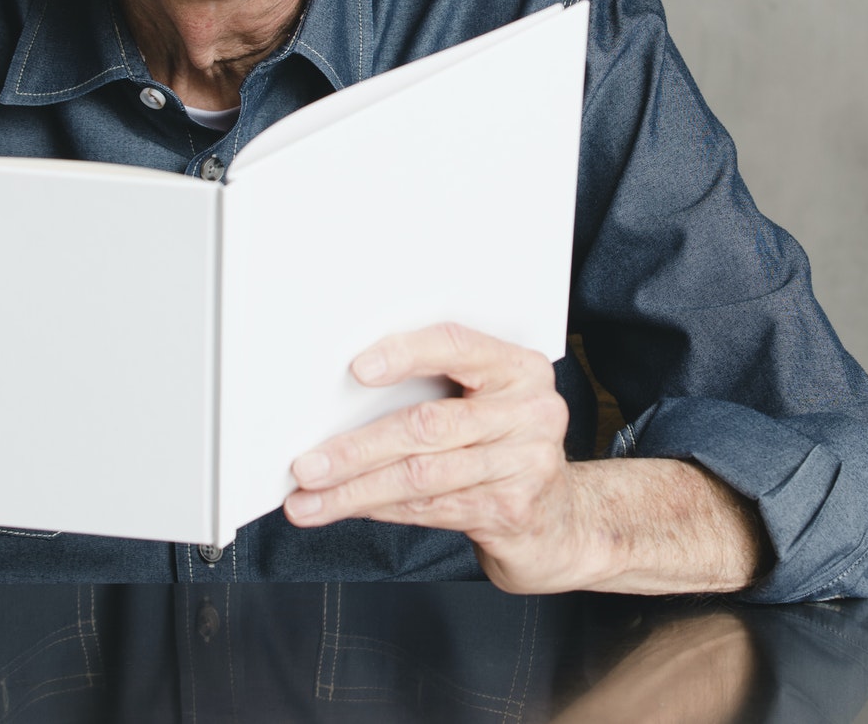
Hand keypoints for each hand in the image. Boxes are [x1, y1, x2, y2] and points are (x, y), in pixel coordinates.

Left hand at [282, 322, 599, 592]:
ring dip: (355, 490)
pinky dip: (379, 509)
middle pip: (427, 425)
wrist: (560, 522)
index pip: (455, 345)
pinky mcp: (512, 510)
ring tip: (309, 501)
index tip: (356, 371)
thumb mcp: (485, 406)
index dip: (404, 355)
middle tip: (307, 464)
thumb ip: (437, 390)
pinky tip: (348, 509)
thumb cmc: (503, 449)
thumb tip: (341, 400)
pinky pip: (429, 508)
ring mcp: (526, 464)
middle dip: (356, 449)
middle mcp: (530, 411)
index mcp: (519, 368)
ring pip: (420, 475)